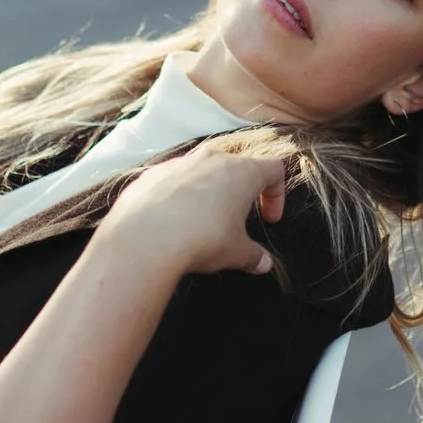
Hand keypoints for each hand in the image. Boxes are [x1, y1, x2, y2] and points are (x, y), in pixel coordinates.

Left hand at [99, 140, 290, 281]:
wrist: (145, 238)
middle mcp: (212, 158)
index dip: (276, 194)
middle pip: (237, 166)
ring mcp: (180, 162)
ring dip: (208, 192)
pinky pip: (173, 180)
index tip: (268, 219)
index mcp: (242, 172)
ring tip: (201, 222)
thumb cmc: (201, 239)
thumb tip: (263, 264)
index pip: (273, 169)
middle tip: (236, 220)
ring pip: (203, 170)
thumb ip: (253, 256)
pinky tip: (172, 222)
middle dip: (240, 192)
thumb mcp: (235, 253)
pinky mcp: (153, 173)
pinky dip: (179, 196)